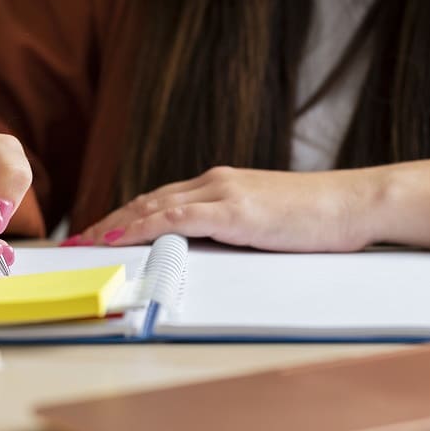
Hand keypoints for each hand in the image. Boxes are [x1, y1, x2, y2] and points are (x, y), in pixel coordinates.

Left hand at [71, 166, 379, 250]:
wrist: (352, 202)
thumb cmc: (314, 216)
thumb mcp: (262, 221)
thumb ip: (230, 228)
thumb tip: (202, 248)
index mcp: (219, 185)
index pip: (160, 200)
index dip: (125, 216)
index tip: (99, 233)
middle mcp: (214, 183)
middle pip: (147, 201)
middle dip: (109, 222)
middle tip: (77, 241)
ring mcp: (223, 193)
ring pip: (154, 206)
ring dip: (116, 225)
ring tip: (85, 243)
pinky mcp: (235, 210)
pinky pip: (178, 218)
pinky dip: (144, 226)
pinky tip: (122, 236)